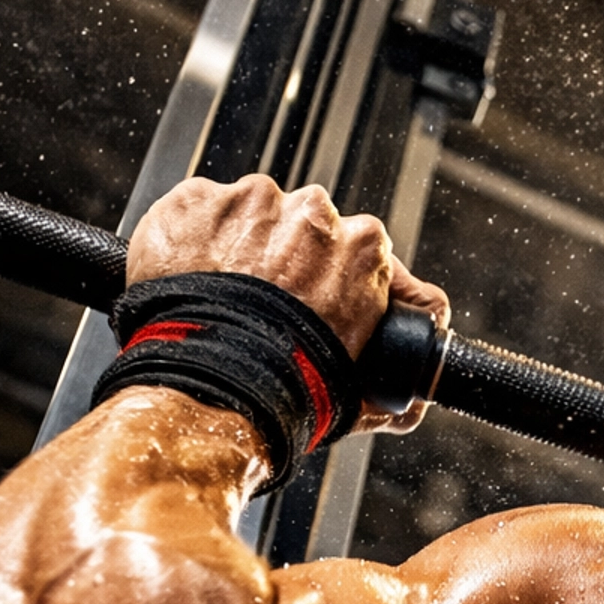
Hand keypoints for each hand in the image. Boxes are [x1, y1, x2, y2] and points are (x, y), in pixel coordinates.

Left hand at [124, 175, 450, 433]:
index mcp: (365, 248)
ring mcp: (251, 203)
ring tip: (224, 303)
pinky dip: (195, 244)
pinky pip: (199, 215)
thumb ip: (399, 389)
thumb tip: (411, 402)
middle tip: (268, 312)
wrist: (214, 392)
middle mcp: (313, 212)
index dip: (341, 280)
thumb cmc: (290, 392)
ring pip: (251, 219)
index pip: (362, 251)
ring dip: (241, 251)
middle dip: (289, 262)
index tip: (322, 302)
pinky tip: (192, 283)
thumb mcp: (363, 398)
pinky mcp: (195, 202)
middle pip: (305, 230)